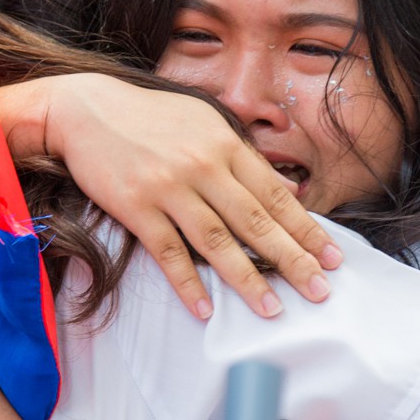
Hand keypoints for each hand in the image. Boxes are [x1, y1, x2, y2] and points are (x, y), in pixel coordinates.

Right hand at [40, 73, 342, 319]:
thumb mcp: (205, 123)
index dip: (306, 229)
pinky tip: (206, 310)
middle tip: (320, 290)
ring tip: (272, 309)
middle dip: (293, 260)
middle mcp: (203, 166)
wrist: (86, 109)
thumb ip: (244, 157)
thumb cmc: (151, 117)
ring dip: (248, 279)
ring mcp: (169, 188)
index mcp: (224, 145)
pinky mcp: (136, 207)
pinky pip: (168, 252)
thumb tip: (286, 191)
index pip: (275, 195)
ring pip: (217, 242)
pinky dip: (187, 284)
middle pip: (255, 222)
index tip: (332, 256)